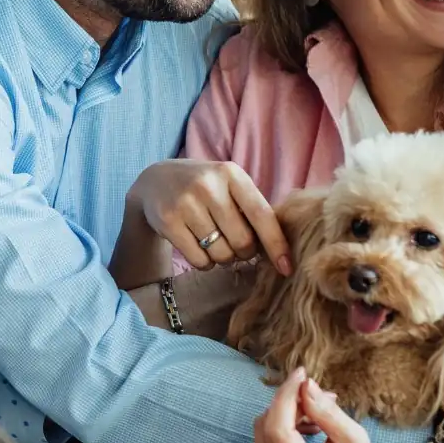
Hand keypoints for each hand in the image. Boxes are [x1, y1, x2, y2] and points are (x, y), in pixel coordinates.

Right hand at [126, 159, 291, 274]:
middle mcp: (209, 185)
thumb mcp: (229, 186)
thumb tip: (280, 251)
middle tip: (237, 247)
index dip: (277, 244)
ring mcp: (186, 203)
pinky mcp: (169, 222)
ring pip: (221, 254)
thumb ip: (252, 209)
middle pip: (242, 241)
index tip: (287, 268)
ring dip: (223, 258)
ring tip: (215, 244)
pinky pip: (199, 260)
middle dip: (244, 253)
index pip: (262, 214)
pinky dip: (204, 263)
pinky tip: (198, 248)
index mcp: (231, 174)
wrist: (156, 181)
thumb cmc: (205, 189)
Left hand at [252, 370, 404, 442]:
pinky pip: (262, 442)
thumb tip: (305, 386)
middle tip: (321, 396)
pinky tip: (305, 430)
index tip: (302, 374)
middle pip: (267, 427)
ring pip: (261, 431)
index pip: (278, 431)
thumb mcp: (356, 442)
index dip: (285, 396)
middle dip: (290, 402)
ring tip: (317, 416)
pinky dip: (280, 428)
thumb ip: (329, 414)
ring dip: (286, 413)